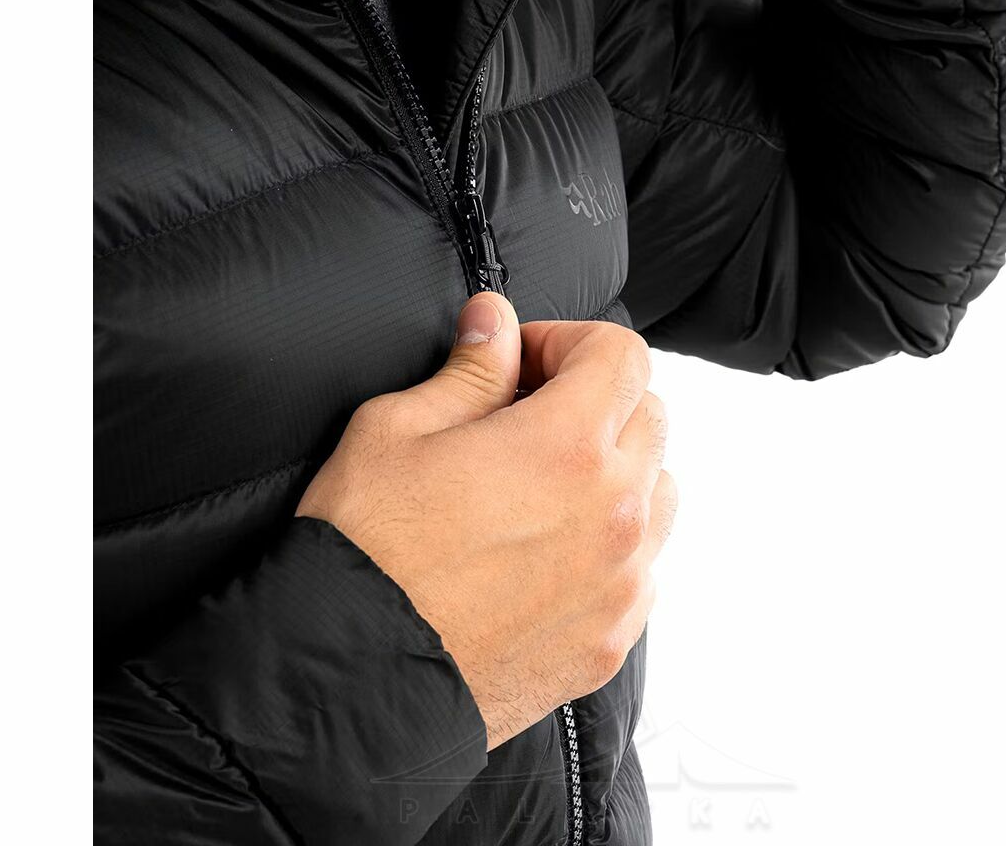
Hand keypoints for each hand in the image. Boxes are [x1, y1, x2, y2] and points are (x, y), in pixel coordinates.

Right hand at [296, 292, 674, 749]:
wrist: (348, 683)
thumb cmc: (361, 554)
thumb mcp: (395, 431)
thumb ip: (468, 371)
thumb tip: (496, 323)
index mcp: (568, 446)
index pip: (622, 356)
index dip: (569, 343)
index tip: (522, 364)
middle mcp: (614, 514)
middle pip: (649, 418)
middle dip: (593, 402)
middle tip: (522, 420)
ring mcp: (620, 583)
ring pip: (658, 494)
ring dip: (614, 474)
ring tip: (538, 490)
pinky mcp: (610, 641)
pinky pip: (640, 570)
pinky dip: (610, 547)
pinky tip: (543, 554)